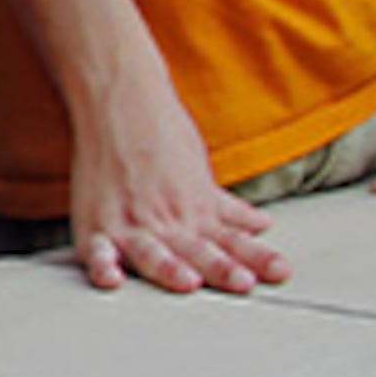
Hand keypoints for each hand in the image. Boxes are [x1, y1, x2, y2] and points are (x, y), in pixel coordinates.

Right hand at [61, 72, 285, 293]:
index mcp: (194, 213)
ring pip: (153, 253)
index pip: (233, 242)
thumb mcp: (198, 176)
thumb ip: (225, 208)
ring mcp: (132, 221)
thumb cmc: (158, 134)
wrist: (118, 96)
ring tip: (187, 281)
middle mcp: (167, 221)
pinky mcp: (96, 220)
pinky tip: (110, 278)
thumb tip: (260, 224)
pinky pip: (98, 249)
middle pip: (198, 251)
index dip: (257, 257)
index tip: (279, 271)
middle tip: (241, 280)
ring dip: (170, 268)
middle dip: (220, 267)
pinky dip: (102, 264)